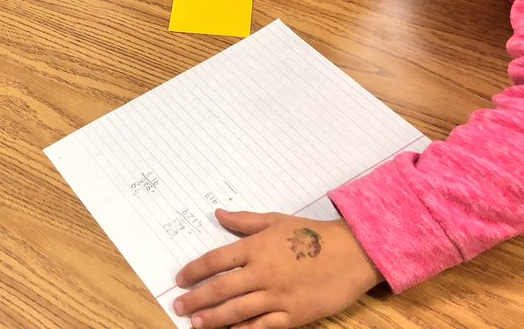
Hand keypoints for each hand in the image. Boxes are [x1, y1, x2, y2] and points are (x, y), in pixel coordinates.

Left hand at [173, 211, 380, 327]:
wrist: (352, 253)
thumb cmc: (312, 234)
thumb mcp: (275, 220)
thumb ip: (244, 221)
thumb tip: (217, 214)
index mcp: (255, 247)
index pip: (215, 260)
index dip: (194, 271)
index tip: (180, 279)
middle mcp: (262, 272)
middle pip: (221, 288)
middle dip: (197, 298)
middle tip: (179, 307)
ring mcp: (278, 296)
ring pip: (238, 310)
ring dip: (214, 318)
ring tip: (195, 323)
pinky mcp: (294, 315)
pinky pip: (264, 326)